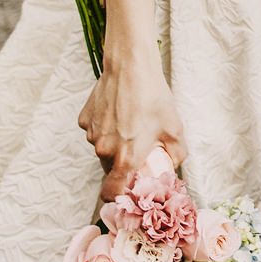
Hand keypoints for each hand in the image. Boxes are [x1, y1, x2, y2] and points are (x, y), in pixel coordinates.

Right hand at [77, 55, 187, 200]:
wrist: (131, 66)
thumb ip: (176, 154)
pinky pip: (95, 131)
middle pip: (109, 168)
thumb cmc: (153, 96)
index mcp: (125, 157)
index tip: (128, 187)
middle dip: (122, 163)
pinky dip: (105, 127)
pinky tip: (119, 111)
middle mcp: (104, 150)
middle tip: (139, 145)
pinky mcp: (84, 119)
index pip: (111, 192)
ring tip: (131, 122)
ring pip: (102, 148)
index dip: (118, 194)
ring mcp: (91, 134)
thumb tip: (172, 164)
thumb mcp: (174, 128)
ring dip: (114, 143)